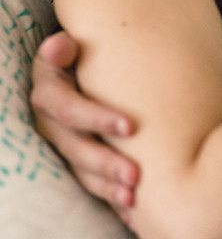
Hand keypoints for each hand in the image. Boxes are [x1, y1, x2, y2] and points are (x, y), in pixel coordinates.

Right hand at [31, 31, 139, 212]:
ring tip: (134, 199)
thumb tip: (61, 46)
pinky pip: (92, 182)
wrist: (85, 65)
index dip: (97, 119)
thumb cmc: (87, 51)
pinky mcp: (78, 159)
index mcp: (50, 93)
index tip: (131, 127)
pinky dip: (111, 197)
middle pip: (75, 148)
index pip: (69, 109)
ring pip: (82, 171)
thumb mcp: (72, 44)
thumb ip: (65, 47)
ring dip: (106, 187)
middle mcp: (52, 123)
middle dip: (105, 163)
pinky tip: (133, 213)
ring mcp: (64, 144)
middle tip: (136, 176)